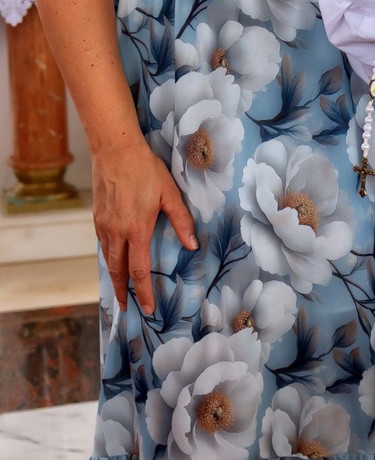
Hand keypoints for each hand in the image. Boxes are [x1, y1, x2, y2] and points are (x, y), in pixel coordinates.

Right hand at [92, 139, 196, 313]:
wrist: (115, 150)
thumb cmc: (145, 169)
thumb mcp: (169, 194)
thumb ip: (181, 221)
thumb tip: (192, 245)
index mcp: (136, 230)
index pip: (138, 271)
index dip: (144, 292)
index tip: (148, 309)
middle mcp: (116, 232)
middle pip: (117, 271)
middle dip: (123, 293)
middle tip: (128, 309)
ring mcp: (104, 225)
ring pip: (107, 259)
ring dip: (114, 277)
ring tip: (121, 291)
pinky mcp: (97, 217)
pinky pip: (102, 244)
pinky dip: (108, 258)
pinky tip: (114, 260)